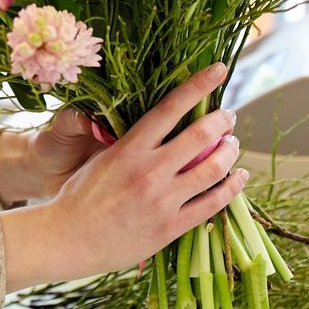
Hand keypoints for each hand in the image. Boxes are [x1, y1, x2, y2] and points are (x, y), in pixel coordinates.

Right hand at [0, 64, 246, 292]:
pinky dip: (231, 188)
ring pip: (213, 169)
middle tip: (229, 116)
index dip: (198, 85)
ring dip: (230, 152)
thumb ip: (129, 144)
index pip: (170, 107)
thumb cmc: (80, 197)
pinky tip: (239, 178)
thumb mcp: (101, 159)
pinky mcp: (171, 227)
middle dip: (222, 121)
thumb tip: (156, 128)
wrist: (69, 239)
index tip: (219, 70)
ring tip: (233, 144)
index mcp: (129, 148)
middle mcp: (149, 170)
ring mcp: (162, 200)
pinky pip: (212, 204)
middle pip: (200, 135)